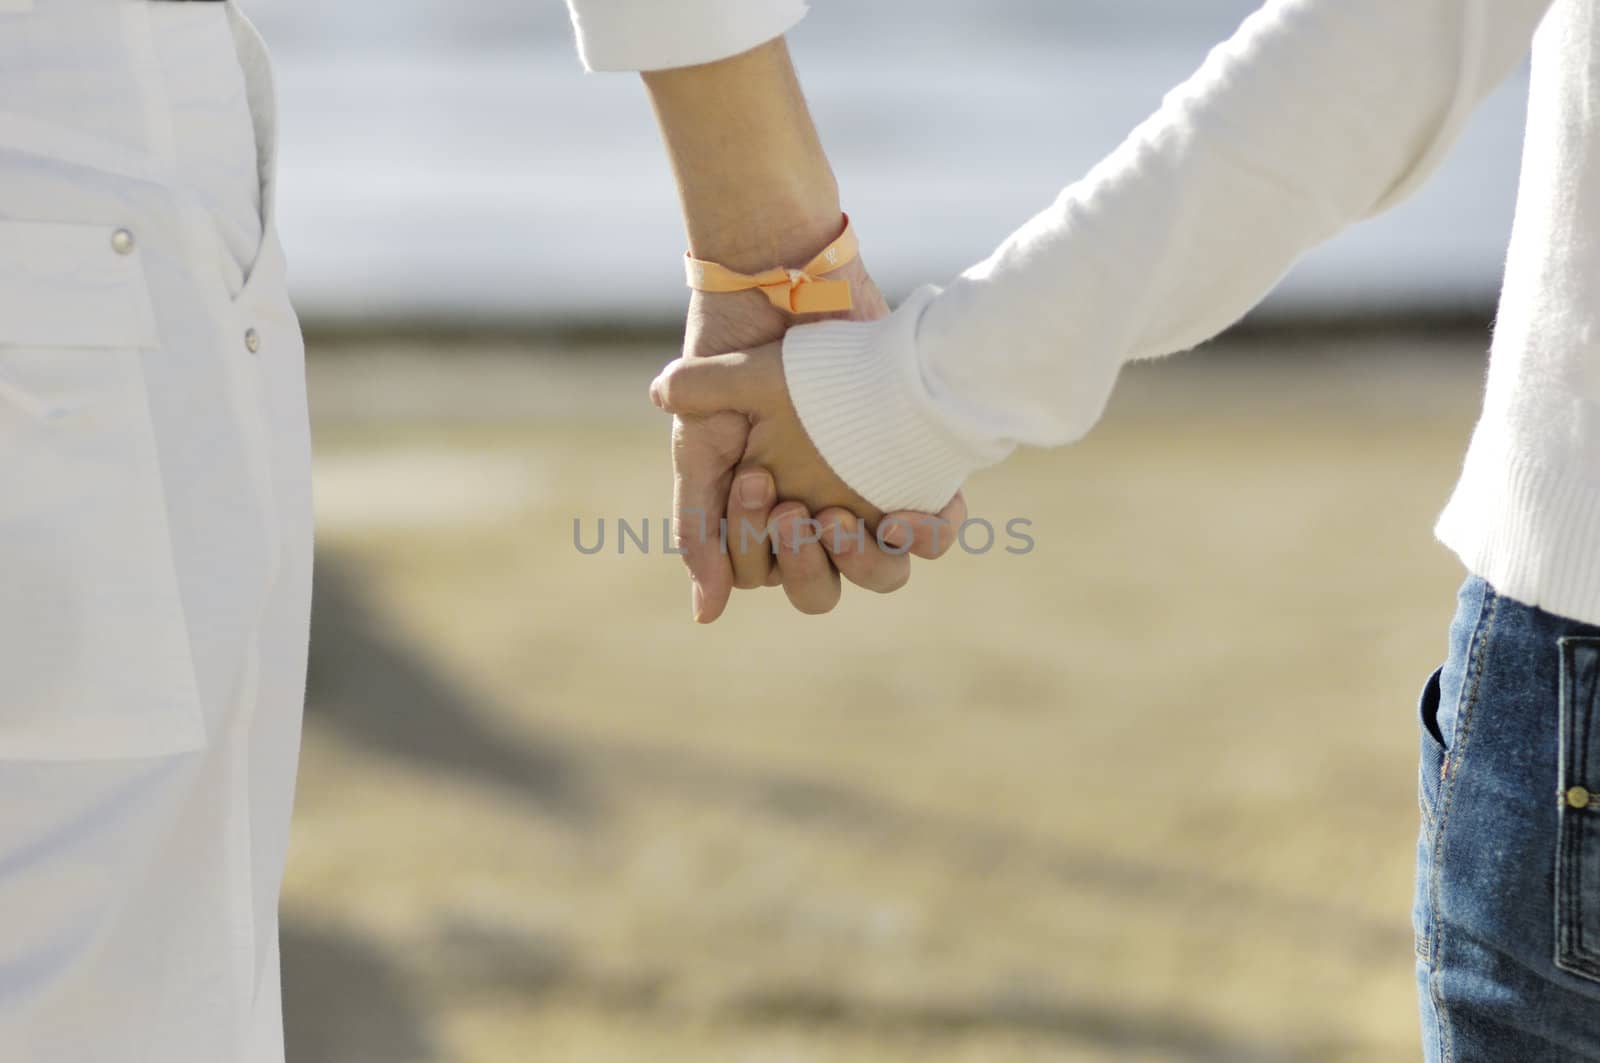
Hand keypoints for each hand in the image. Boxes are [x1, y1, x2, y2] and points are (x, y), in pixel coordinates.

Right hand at [655, 339, 967, 616]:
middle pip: (819, 588)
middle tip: (796, 507)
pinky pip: (934, 536)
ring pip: (879, 574)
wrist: (798, 279)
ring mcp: (870, 494)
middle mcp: (819, 511)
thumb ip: (697, 523)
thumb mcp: (706, 439)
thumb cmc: (743, 356)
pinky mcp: (918, 472)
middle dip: (804, 562)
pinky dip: (920, 534)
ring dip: (859, 560)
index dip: (754, 547)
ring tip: (838, 515)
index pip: (762, 572)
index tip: (755, 481)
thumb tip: (705, 614)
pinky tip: (897, 511)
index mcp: (765, 512)